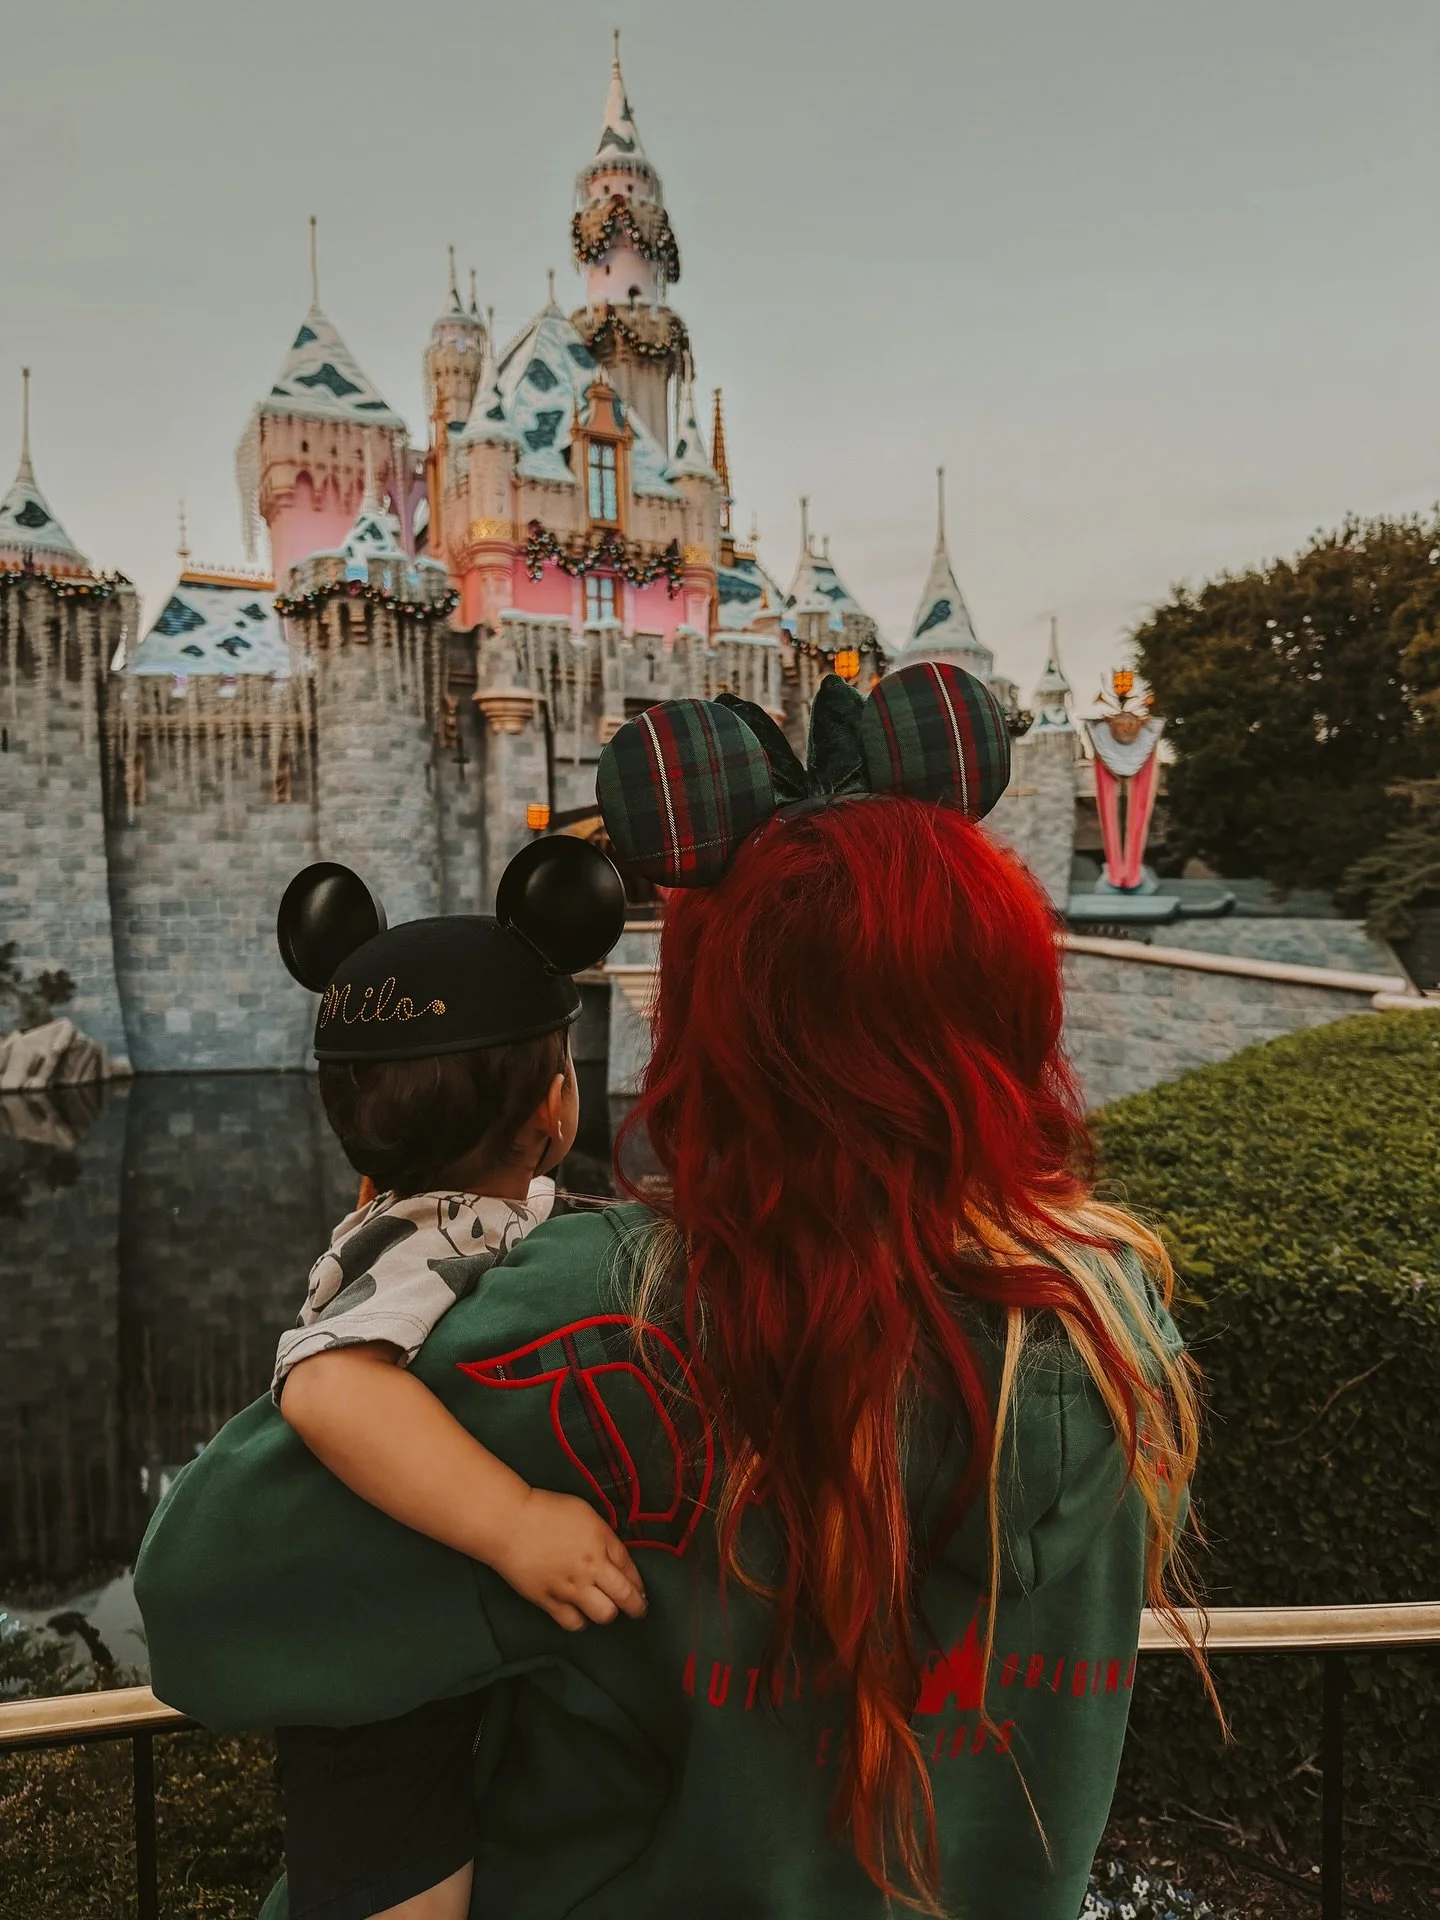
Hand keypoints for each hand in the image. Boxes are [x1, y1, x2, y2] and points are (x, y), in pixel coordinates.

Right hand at [490, 1487, 647, 1632]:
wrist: (510, 1523)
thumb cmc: (546, 1511)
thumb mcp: (585, 1513)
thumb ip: (603, 1536)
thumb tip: (614, 1554)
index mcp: (602, 1543)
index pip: (631, 1571)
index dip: (639, 1584)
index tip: (641, 1591)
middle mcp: (591, 1569)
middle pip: (626, 1598)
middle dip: (637, 1607)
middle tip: (638, 1610)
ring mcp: (571, 1588)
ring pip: (604, 1615)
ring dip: (608, 1613)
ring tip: (604, 1609)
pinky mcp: (549, 1602)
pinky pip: (573, 1623)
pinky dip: (580, 1621)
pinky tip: (579, 1613)